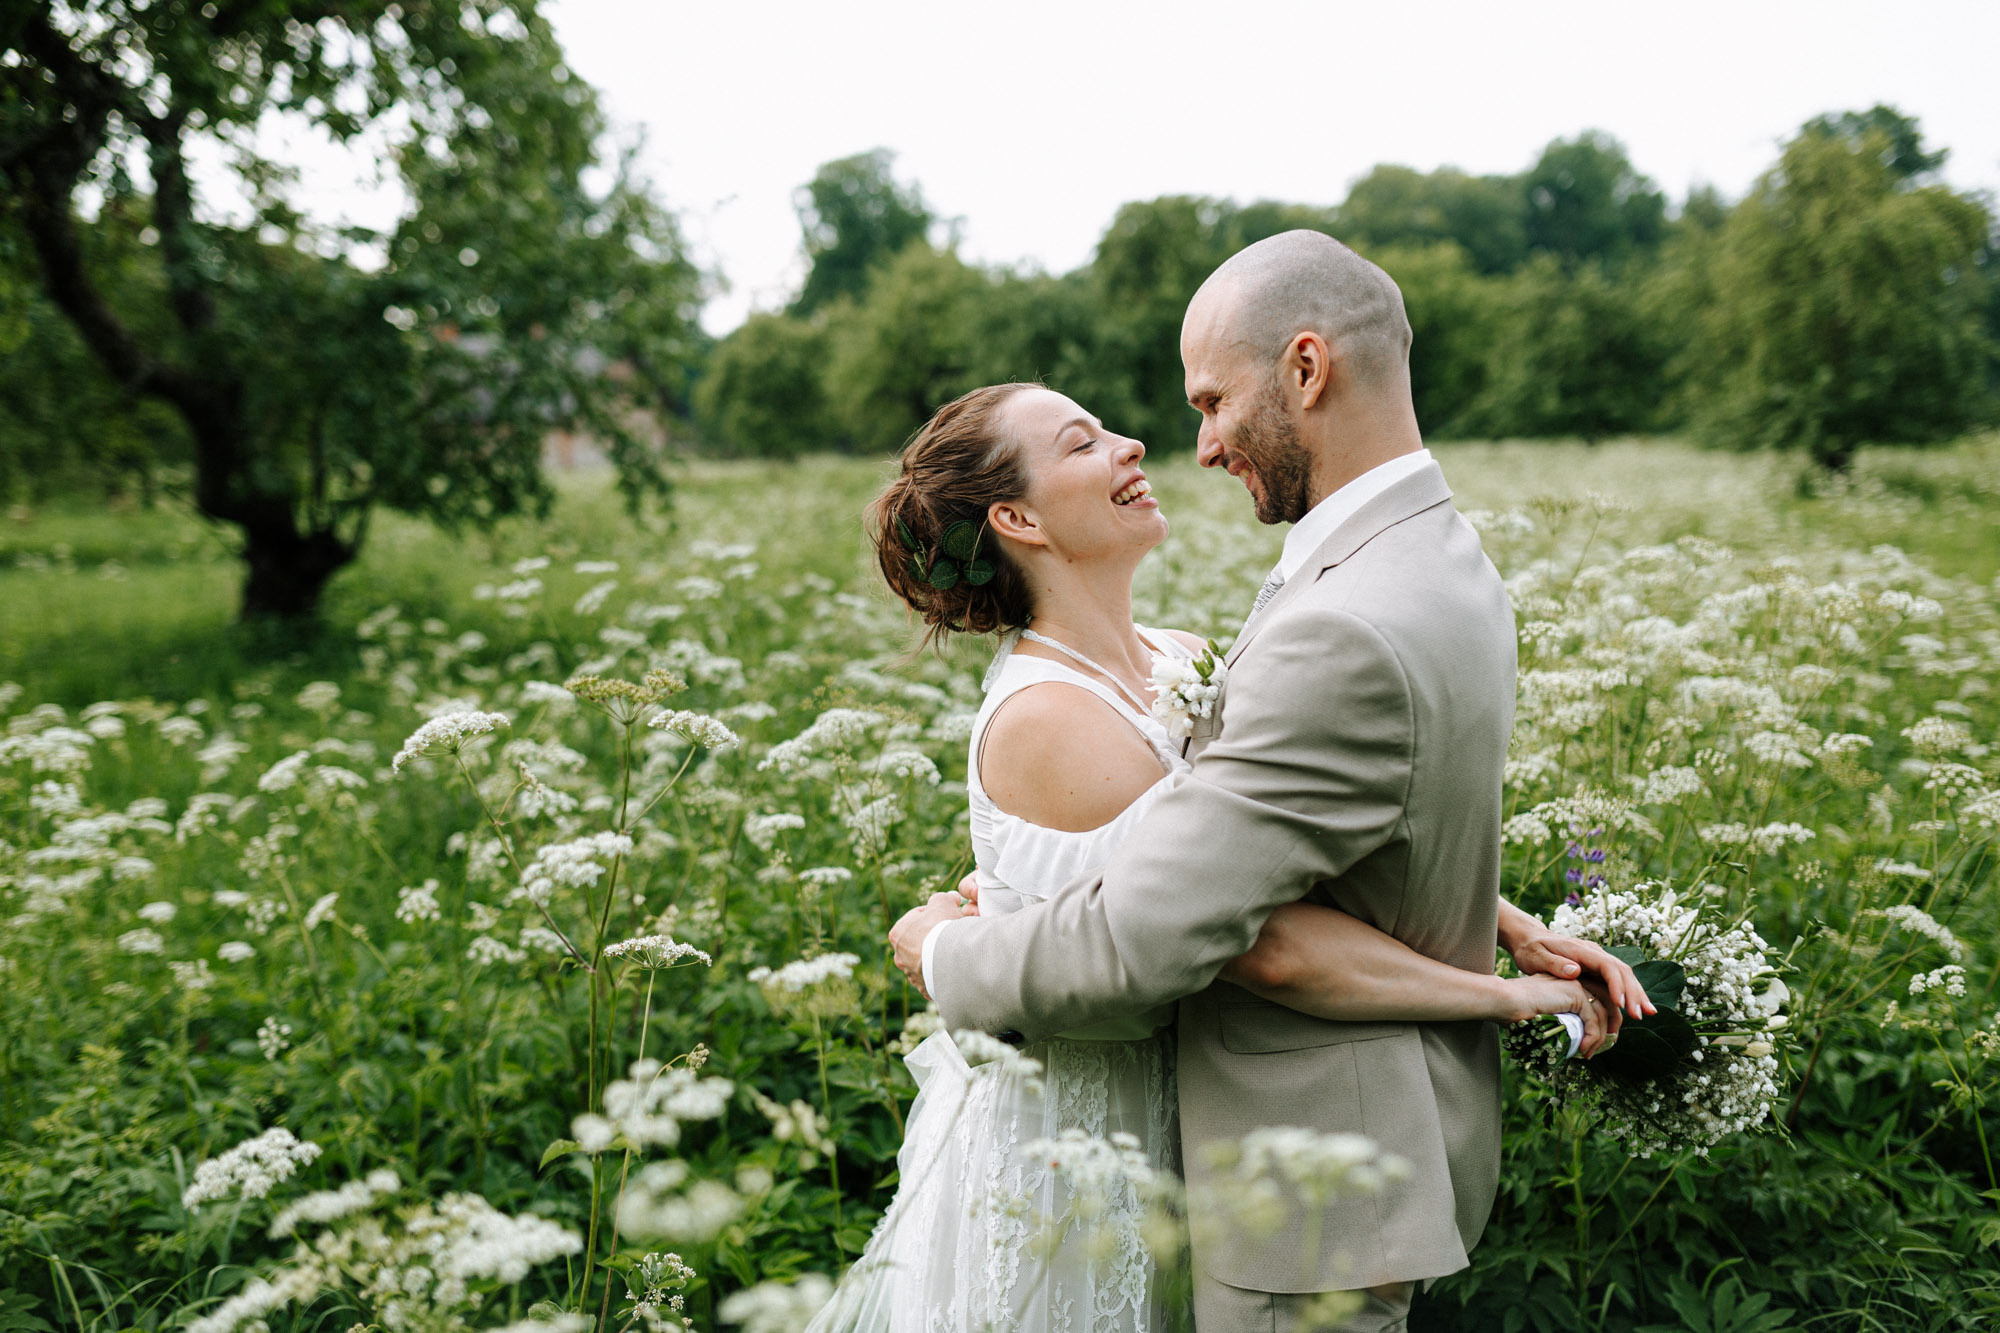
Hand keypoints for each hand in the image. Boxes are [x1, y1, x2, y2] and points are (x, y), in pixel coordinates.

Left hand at [888, 888, 977, 998]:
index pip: (917, 917)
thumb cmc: (942, 928)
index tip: (947, 914)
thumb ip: (942, 898)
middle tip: (953, 932)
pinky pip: (935, 977)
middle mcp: (899, 956)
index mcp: (897, 933)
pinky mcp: (924, 989)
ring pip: (927, 960)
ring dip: (938, 955)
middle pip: (921, 940)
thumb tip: (951, 898)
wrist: (949, 961)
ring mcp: (911, 975)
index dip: (934, 913)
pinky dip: (943, 972)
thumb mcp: (942, 902)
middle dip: (935, 935)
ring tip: (955, 950)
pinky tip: (955, 966)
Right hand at [1499, 974, 1619, 1056]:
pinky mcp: (1575, 993)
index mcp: (1568, 983)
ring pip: (1601, 1015)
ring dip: (1598, 1039)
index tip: (1597, 1042)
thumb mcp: (1546, 1014)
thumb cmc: (1517, 1009)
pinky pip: (1593, 1019)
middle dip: (1607, 1030)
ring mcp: (1577, 985)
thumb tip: (1575, 1039)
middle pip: (1605, 1006)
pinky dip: (1592, 1037)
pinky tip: (1582, 1049)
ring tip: (1587, 1054)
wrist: (1505, 1001)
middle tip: (1601, 1049)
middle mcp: (1576, 981)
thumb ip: (1561, 1019)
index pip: (1596, 1001)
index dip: (1601, 1022)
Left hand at [1510, 929, 1655, 1020]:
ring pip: (1624, 975)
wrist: (1529, 939)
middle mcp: (1594, 953)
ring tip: (1648, 1013)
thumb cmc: (1530, 949)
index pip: (1607, 966)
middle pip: (1621, 971)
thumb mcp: (1535, 956)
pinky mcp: (1597, 968)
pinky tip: (1635, 1007)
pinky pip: (1617, 980)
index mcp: (1580, 949)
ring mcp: (1597, 960)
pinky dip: (1628, 993)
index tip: (1621, 1003)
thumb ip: (1553, 964)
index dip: (1616, 985)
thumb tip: (1576, 971)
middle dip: (1634, 992)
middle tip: (1641, 1014)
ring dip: (1637, 993)